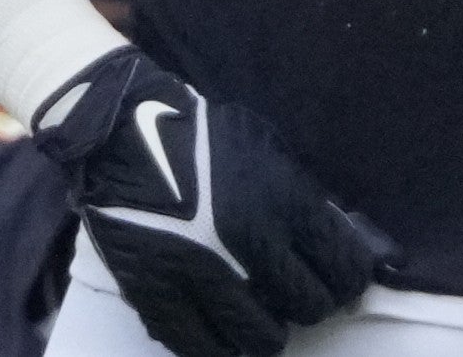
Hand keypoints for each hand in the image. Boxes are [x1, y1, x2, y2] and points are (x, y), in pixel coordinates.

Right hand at [31, 49, 386, 356]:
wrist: (116, 128)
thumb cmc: (199, 135)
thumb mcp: (265, 151)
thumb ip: (302, 201)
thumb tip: (337, 247)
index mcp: (282, 200)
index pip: (346, 270)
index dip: (343, 279)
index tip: (329, 277)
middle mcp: (247, 239)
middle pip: (309, 306)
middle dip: (303, 301)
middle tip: (284, 290)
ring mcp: (200, 269)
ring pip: (263, 338)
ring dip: (264, 328)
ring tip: (251, 312)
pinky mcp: (156, 288)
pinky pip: (200, 346)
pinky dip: (216, 344)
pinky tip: (215, 326)